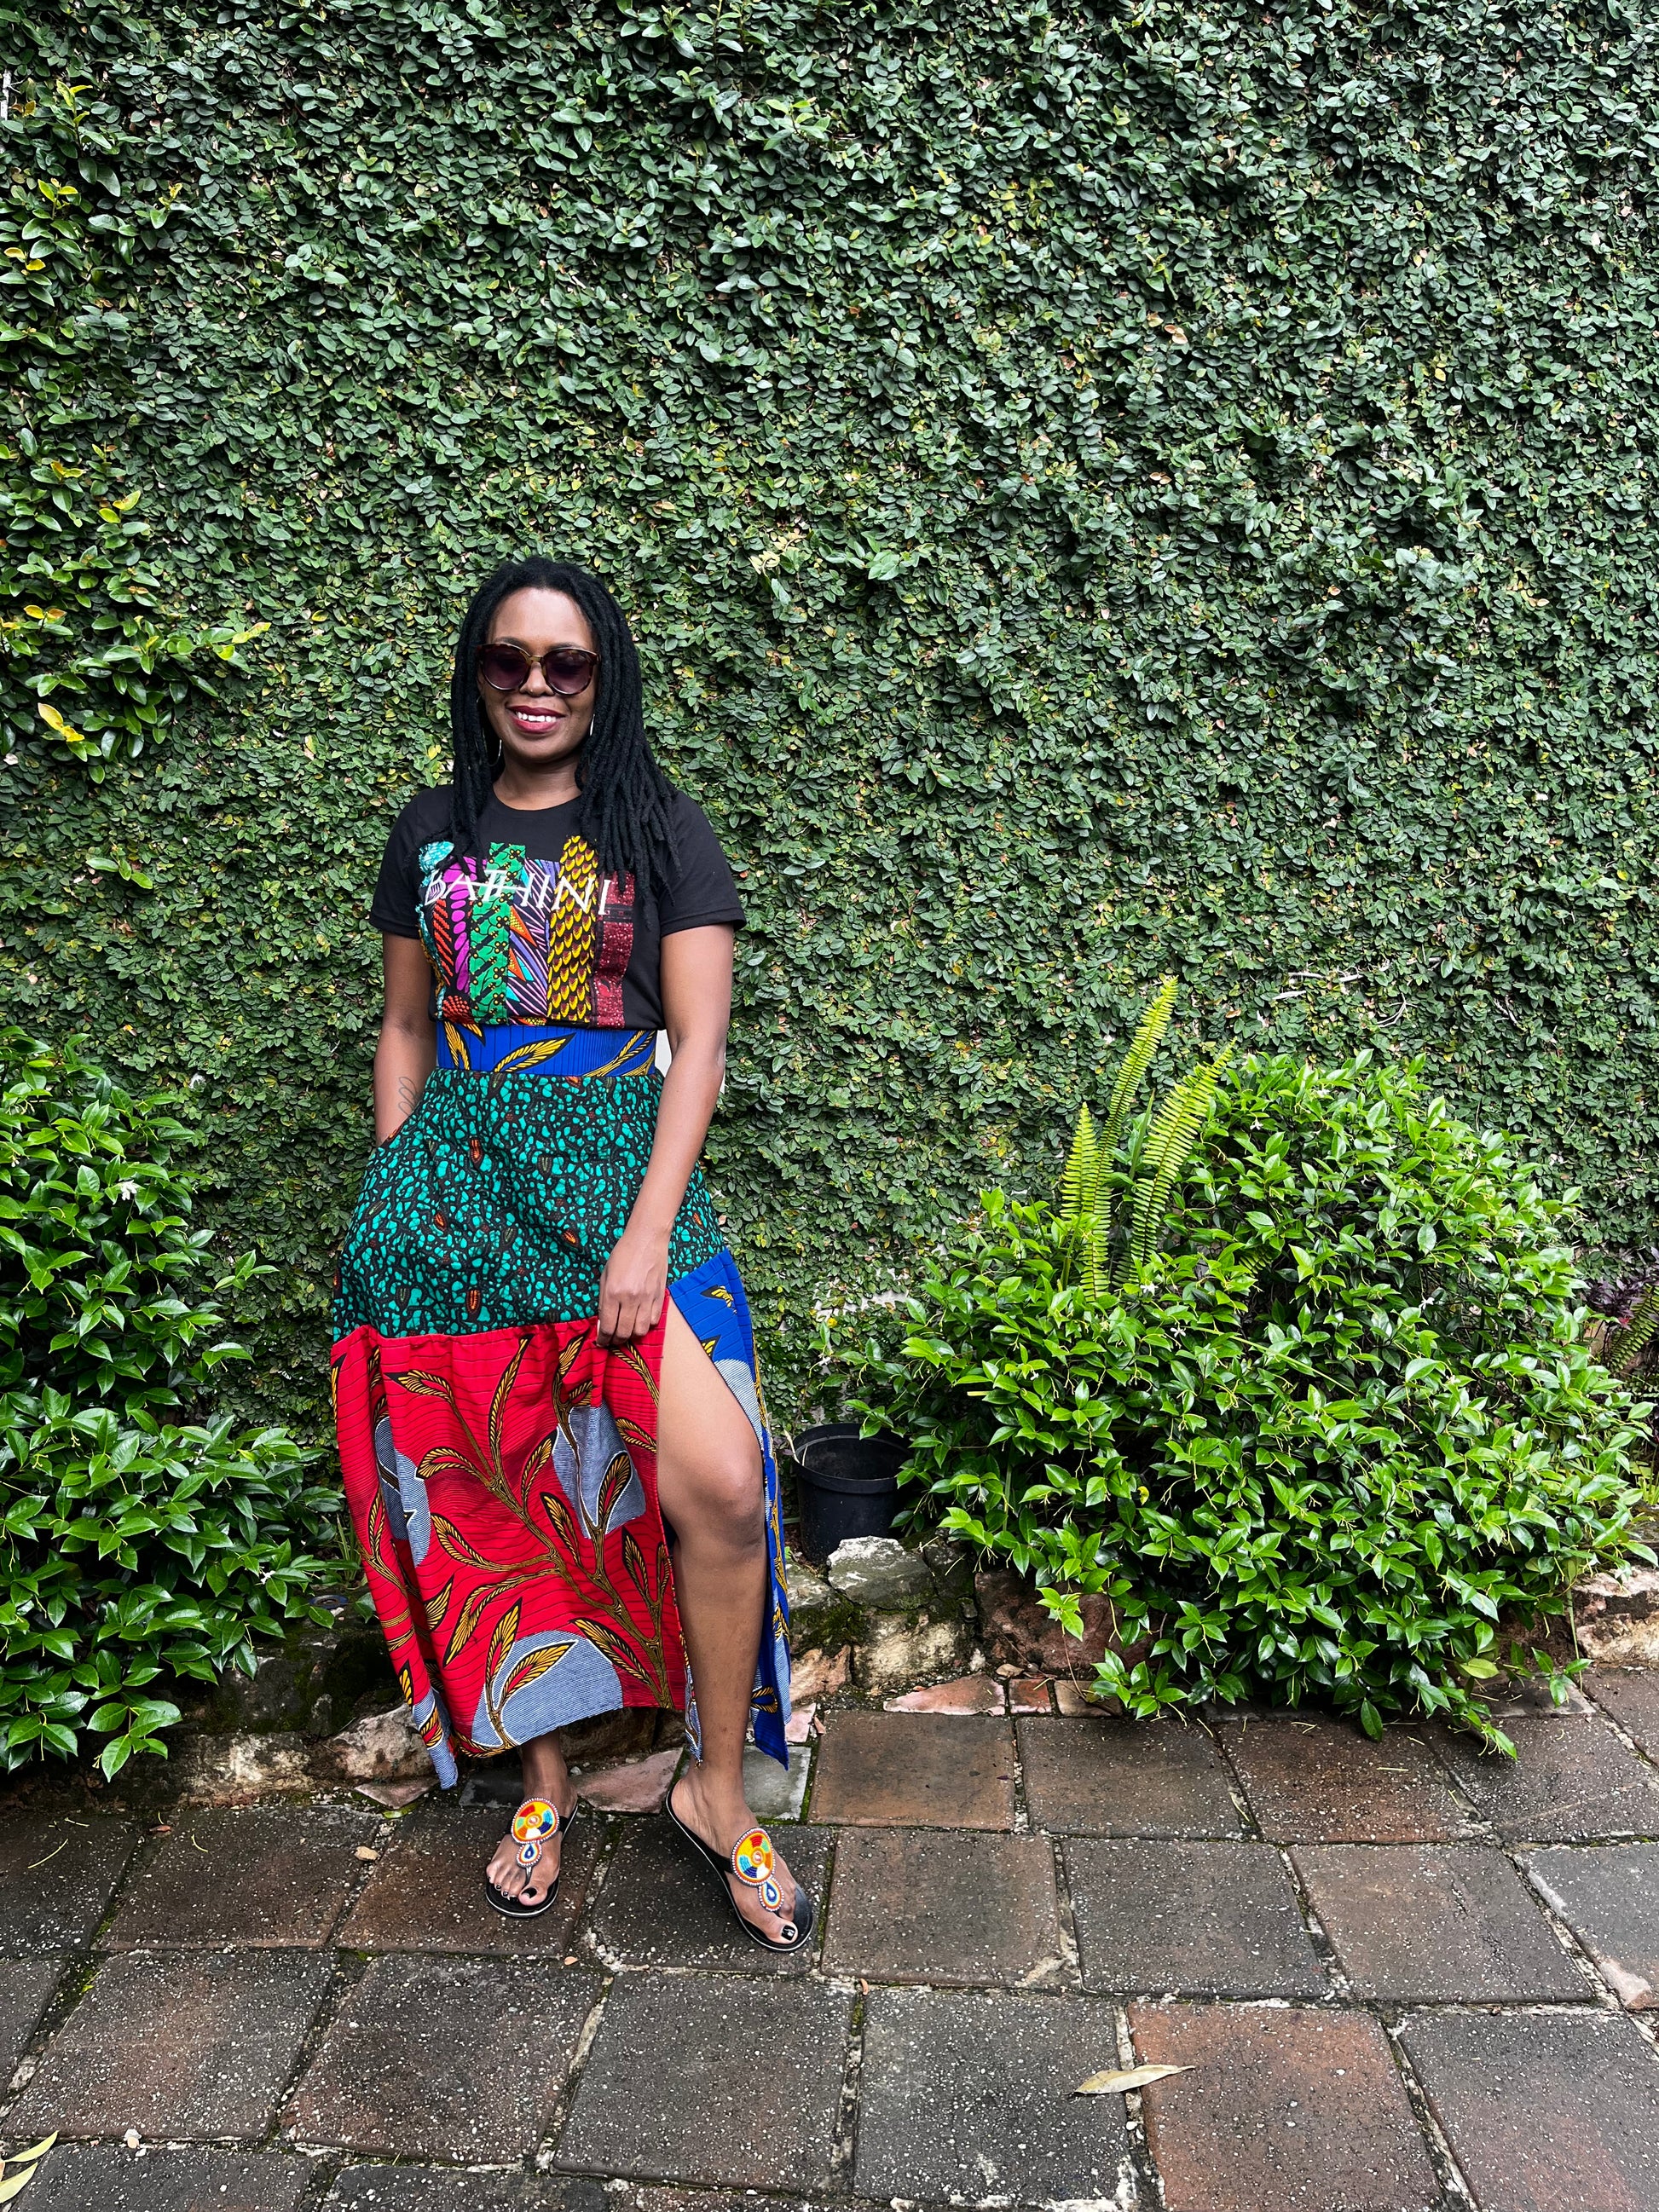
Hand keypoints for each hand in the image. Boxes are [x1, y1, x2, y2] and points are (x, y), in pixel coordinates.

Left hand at [596, 1224, 670, 1346]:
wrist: (647, 1239)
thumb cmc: (623, 1254)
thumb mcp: (605, 1275)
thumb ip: (603, 1300)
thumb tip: (603, 1323)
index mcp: (613, 1292)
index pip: (607, 1326)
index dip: (603, 1339)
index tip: (601, 1342)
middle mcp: (630, 1298)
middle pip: (624, 1332)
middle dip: (616, 1341)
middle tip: (612, 1341)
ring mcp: (647, 1298)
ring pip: (641, 1331)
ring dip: (632, 1335)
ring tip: (627, 1331)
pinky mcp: (659, 1296)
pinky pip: (654, 1320)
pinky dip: (646, 1324)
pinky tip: (640, 1319)